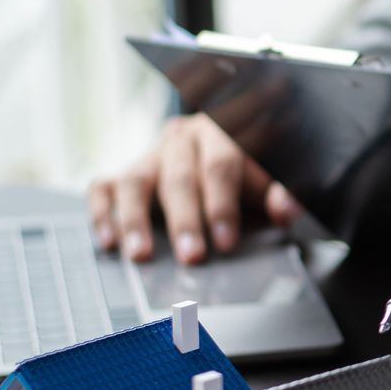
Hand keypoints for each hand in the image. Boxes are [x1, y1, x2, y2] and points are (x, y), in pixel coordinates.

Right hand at [88, 114, 301, 263]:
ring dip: (135, 220)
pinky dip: (102, 214)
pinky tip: (108, 241)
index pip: (221, 165)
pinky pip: (103, 189)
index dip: (223, 204)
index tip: (226, 241)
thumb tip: (288, 209)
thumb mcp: (267, 181)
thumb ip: (278, 193)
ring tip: (141, 255)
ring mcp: (148, 156)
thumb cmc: (245, 173)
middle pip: (179, 178)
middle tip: (191, 256)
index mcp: (221, 132)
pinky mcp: (121, 174)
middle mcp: (180, 141)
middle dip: (185, 220)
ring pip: (135, 182)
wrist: (216, 149)